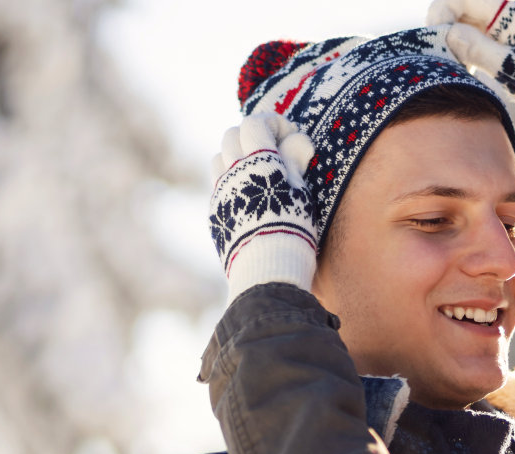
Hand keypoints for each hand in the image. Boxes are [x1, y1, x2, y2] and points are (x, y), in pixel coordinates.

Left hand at [208, 114, 316, 301]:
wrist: (266, 270)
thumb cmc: (292, 230)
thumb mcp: (301, 192)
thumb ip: (294, 160)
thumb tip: (295, 139)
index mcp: (258, 160)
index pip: (255, 123)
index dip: (273, 122)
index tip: (289, 134)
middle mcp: (233, 170)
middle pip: (232, 135)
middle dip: (251, 135)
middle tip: (271, 149)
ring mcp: (219, 190)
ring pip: (219, 157)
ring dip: (235, 156)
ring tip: (255, 171)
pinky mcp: (213, 210)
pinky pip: (217, 184)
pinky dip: (229, 179)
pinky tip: (246, 195)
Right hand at [426, 0, 514, 140]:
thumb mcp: (508, 68)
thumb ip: (478, 48)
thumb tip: (449, 33)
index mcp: (507, 9)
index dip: (441, 13)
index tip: (438, 39)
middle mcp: (502, 9)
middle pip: (457, 4)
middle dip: (444, 25)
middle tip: (443, 54)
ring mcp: (499, 22)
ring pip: (461, 18)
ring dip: (452, 38)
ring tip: (456, 65)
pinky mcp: (498, 36)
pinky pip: (470, 32)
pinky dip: (461, 46)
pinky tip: (467, 68)